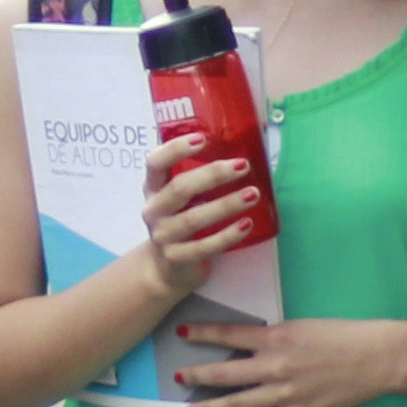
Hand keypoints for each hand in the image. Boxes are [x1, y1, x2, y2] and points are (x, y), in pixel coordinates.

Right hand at [137, 134, 269, 291]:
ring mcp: (163, 236)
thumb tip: (244, 150)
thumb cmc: (182, 220)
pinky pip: (204, 247)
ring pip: (193, 219)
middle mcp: (154, 210)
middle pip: (179, 189)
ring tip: (253, 195)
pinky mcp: (176, 258)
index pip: (155, 162)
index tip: (202, 139)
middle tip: (243, 166)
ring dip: (226, 205)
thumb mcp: (183, 198)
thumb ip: (200, 177)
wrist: (168, 267)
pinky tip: (247, 224)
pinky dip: (228, 235)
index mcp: (153, 187)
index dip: (175, 149)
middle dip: (212, 175)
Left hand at [169, 316, 406, 406]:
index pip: (229, 334)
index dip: (202, 334)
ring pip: (237, 405)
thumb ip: (273, 337)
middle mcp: (275, 365)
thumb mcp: (302, 326)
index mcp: (277, 337)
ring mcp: (285, 393)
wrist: (376, 358)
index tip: (182, 334)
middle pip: (224, 374)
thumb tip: (247, 347)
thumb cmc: (342, 336)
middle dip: (197, 376)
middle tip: (178, 377)